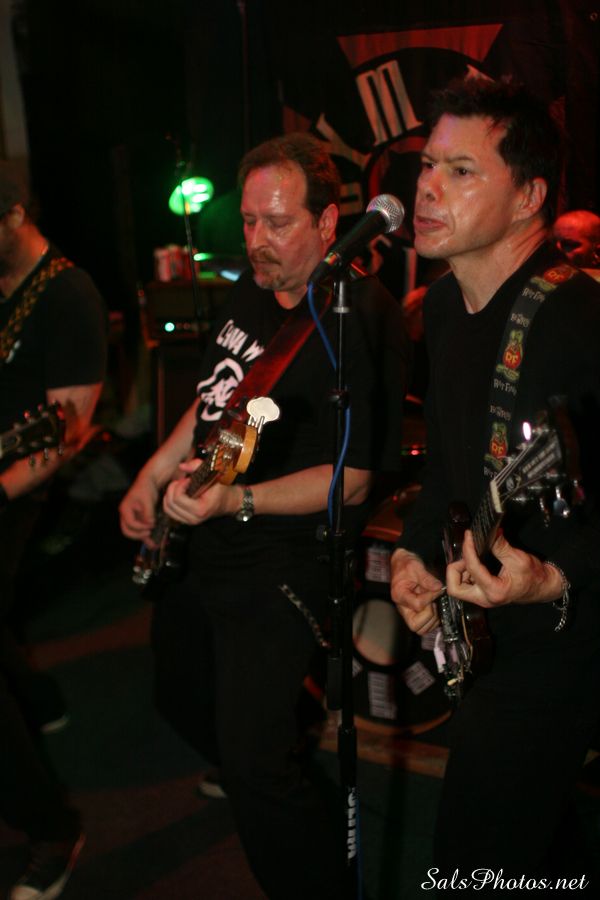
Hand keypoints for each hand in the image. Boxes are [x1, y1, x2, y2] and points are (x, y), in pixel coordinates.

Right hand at [119, 475, 158, 541]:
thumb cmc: (145, 488)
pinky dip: (146, 536)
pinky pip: (140, 530)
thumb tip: (150, 523)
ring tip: (154, 545)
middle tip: (149, 534)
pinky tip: (153, 541)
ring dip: (143, 539)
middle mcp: (126, 515)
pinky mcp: (138, 519)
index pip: (130, 523)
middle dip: (138, 535)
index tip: (150, 526)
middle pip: (128, 531)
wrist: (148, 482)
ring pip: (134, 533)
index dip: (140, 527)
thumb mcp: (147, 499)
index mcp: (125, 509)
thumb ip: (148, 513)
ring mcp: (132, 518)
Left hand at [162, 459, 241, 524]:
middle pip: (170, 503)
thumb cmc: (221, 490)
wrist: (228, 502)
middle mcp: (194, 518)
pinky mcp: (185, 521)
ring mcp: (189, 521)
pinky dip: (170, 501)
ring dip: (170, 494)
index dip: (180, 485)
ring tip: (180, 488)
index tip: (188, 480)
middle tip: (183, 482)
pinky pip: (169, 511)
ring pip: (167, 508)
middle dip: (174, 488)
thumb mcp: (212, 475)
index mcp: (201, 509)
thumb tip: (181, 466)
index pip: (178, 498)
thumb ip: (197, 466)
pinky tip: (178, 494)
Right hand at [390, 548, 443, 634]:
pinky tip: (434, 607)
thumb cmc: (406, 565)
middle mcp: (403, 607)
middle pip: (415, 625)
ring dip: (432, 619)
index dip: (429, 599)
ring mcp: (408, 611)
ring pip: (420, 628)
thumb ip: (427, 578)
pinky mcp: (414, 612)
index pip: (417, 605)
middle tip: (434, 602)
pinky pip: (424, 626)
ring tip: (434, 604)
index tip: (435, 589)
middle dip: (430, 615)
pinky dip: (433, 620)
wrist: (402, 563)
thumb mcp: (416, 567)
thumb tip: (438, 588)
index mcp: (400, 595)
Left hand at [445, 529, 562, 607]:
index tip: (469, 536)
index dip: (468, 549)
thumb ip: (500, 546)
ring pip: (457, 587)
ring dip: (459, 570)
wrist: (543, 587)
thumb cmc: (534, 576)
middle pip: (455, 588)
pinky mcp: (482, 594)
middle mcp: (484, 598)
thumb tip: (489, 532)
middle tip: (467, 554)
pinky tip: (475, 561)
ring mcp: (482, 598)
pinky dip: (465, 572)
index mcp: (494, 591)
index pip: (472, 568)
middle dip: (455, 569)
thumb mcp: (518, 559)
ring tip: (472, 556)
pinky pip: (464, 585)